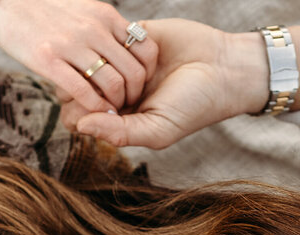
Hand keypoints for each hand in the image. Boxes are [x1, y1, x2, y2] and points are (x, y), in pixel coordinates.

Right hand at [0, 0, 157, 112]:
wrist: (8, 4)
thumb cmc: (50, 13)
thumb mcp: (86, 11)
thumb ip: (107, 30)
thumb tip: (129, 49)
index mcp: (105, 16)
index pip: (146, 47)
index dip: (149, 71)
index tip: (142, 83)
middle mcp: (93, 29)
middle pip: (133, 71)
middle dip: (135, 94)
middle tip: (130, 104)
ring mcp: (71, 44)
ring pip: (112, 84)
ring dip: (116, 104)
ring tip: (112, 111)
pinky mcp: (48, 60)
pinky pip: (82, 91)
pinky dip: (94, 108)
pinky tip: (95, 114)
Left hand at [60, 19, 267, 149]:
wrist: (225, 70)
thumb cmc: (194, 107)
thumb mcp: (157, 131)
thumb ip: (118, 133)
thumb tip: (80, 126)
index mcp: (116, 118)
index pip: (75, 116)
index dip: (81, 112)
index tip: (107, 111)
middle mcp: (114, 91)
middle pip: (75, 86)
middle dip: (92, 89)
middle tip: (123, 93)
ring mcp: (121, 63)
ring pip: (92, 60)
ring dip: (116, 68)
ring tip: (147, 77)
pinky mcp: (133, 37)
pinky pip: (114, 36)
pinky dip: (132, 48)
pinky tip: (153, 56)